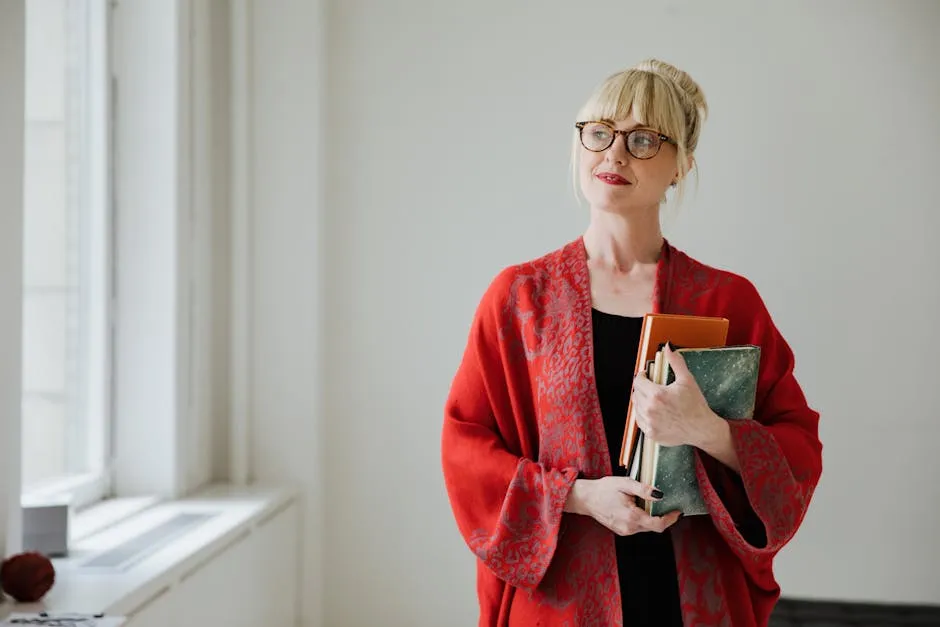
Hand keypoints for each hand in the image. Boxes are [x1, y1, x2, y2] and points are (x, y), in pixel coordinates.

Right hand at [564, 477, 681, 534]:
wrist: (585, 498)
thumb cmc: (603, 489)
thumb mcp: (625, 484)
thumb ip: (643, 489)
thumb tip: (660, 495)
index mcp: (631, 517)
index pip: (658, 525)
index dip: (671, 519)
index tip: (678, 511)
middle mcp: (629, 528)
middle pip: (654, 527)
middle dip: (662, 516)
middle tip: (665, 503)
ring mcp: (624, 531)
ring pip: (646, 527)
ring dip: (651, 517)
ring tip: (647, 502)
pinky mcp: (621, 531)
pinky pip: (638, 527)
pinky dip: (642, 518)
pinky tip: (637, 507)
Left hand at [631, 343, 720, 447]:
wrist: (702, 429)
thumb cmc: (696, 406)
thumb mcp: (687, 380)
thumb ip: (675, 362)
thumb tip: (668, 348)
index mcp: (657, 395)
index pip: (638, 381)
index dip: (642, 376)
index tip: (646, 376)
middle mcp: (650, 410)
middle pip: (636, 394)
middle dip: (642, 388)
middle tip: (652, 387)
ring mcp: (649, 423)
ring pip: (636, 407)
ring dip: (642, 401)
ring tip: (654, 400)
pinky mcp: (651, 433)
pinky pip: (639, 421)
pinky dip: (644, 415)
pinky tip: (654, 412)